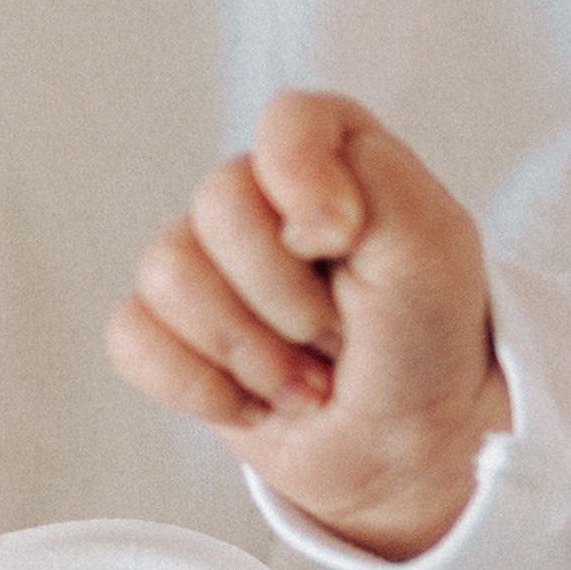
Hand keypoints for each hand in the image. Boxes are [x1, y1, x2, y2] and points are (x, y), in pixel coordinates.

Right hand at [106, 93, 509, 560]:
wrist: (404, 448)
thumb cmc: (426, 341)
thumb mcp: (436, 254)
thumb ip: (380, 187)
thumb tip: (294, 215)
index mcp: (336, 158)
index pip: (288, 120)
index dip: (301, 177)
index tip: (342, 241)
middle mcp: (262, 197)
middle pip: (217, 204)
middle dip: (286, 295)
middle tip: (339, 337)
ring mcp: (208, 262)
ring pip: (167, 274)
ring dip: (251, 352)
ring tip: (309, 381)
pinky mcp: (169, 330)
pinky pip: (133, 338)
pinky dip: (203, 387)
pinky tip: (255, 401)